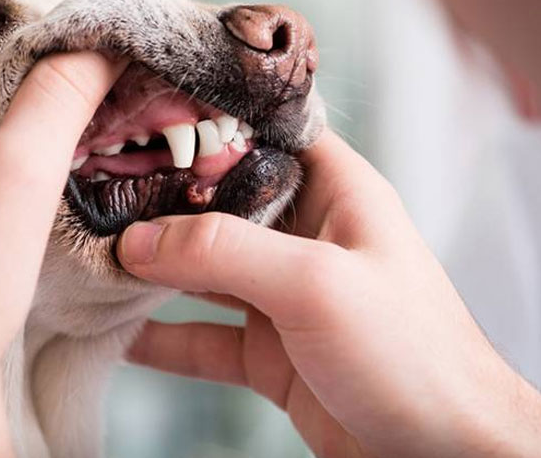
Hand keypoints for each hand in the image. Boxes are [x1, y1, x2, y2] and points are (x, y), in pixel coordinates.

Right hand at [118, 130, 540, 456]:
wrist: (445, 453)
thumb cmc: (414, 355)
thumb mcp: (315, 284)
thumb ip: (224, 252)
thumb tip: (139, 240)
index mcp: (337, 193)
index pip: (267, 134)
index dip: (211, 122)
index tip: (146, 115)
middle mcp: (309, 237)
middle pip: (223, 203)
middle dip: (164, 201)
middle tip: (99, 192)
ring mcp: (287, 297)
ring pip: (206, 271)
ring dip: (155, 270)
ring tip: (95, 259)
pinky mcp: (273, 352)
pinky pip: (205, 336)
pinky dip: (164, 338)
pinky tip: (120, 335)